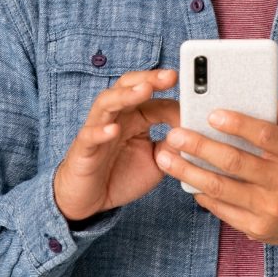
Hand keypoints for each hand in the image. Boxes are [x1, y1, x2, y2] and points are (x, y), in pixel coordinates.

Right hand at [53, 69, 180, 221]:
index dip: (171, 96)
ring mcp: (98, 130)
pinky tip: (113, 129)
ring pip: (107, 103)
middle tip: (171, 75)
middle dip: (149, 79)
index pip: (152, 97)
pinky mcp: (84, 149)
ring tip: (144, 90)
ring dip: (125, 95)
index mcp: (134, 118)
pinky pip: (90, 135)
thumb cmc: (121, 175)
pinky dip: (101, 131)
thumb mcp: (156, 161)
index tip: (193, 95)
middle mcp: (116, 117)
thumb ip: (173, 145)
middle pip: (128, 87)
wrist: (91, 201)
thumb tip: (193, 132)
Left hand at [155, 101, 277, 254]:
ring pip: (221, 188)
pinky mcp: (256, 227)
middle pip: (235, 162)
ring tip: (165, 157)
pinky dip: (201, 193)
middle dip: (200, 146)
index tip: (212, 114)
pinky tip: (185, 179)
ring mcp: (268, 209)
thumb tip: (276, 105)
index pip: (266, 136)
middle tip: (175, 133)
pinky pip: (222, 209)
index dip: (238, 124)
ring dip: (188, 171)